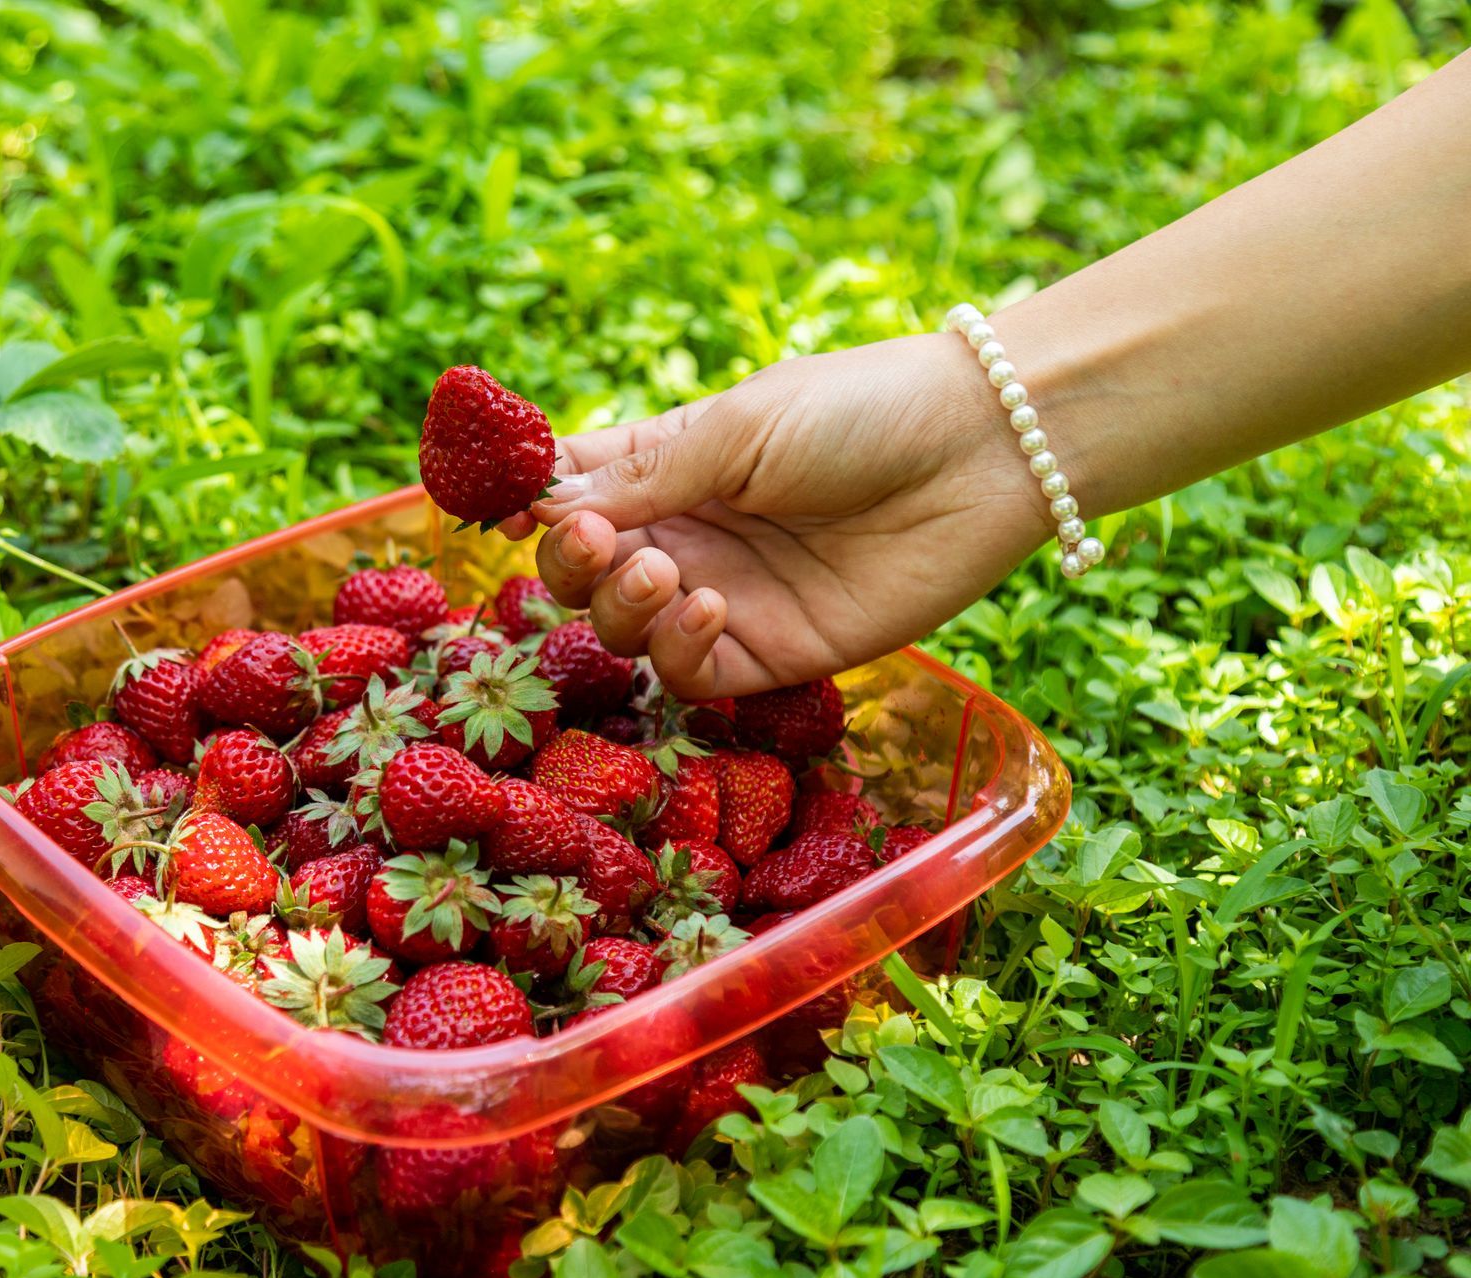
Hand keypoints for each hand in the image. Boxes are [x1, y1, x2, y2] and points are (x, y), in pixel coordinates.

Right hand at [496, 333, 1051, 697]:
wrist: (980, 451)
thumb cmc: (859, 409)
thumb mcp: (739, 427)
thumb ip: (643, 476)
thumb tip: (538, 504)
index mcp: (668, 465)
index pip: (569, 491)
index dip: (524, 503)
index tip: (493, 506)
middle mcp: (686, 534)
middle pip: (580, 572)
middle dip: (569, 562)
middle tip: (598, 540)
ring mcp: (726, 597)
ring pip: (624, 631)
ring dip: (620, 606)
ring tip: (659, 567)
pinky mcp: (774, 652)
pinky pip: (693, 674)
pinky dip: (679, 648)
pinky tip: (707, 605)